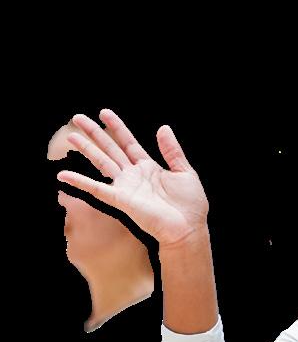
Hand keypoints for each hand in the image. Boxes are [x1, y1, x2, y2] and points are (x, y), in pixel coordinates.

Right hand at [56, 109, 208, 247]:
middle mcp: (135, 175)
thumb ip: (172, 151)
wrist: (188, 229)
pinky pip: (97, 189)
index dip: (117, 127)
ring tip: (71, 136)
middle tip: (78, 117)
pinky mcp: (122, 200)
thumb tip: (163, 127)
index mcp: (150, 168)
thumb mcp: (185, 172)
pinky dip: (80, 182)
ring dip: (87, 149)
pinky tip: (63, 175)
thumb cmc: (190, 205)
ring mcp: (126, 187)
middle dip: (95, 133)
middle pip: (111, 149)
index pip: (129, 143)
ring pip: (102, 162)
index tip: (104, 113)